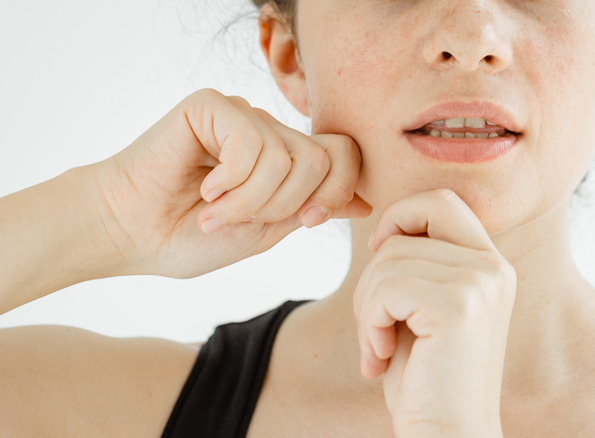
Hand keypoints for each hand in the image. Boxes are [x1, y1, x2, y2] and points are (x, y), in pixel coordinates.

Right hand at [93, 88, 370, 277]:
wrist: (132, 235)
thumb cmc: (190, 237)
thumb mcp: (267, 230)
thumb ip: (313, 209)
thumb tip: (366, 203)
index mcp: (286, 159)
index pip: (346, 155)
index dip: (338, 192)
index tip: (308, 220)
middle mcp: (268, 131)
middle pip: (325, 158)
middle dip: (289, 204)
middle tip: (243, 220)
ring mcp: (242, 115)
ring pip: (290, 156)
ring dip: (253, 200)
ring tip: (216, 212)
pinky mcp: (213, 105)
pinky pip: (252, 143)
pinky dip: (231, 182)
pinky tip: (204, 189)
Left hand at [353, 189, 515, 437]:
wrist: (445, 435)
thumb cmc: (425, 379)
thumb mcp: (422, 309)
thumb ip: (418, 264)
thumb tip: (384, 228)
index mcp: (489, 264)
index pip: (439, 200)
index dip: (399, 218)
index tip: (381, 259)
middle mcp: (493, 267)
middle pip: (406, 227)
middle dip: (374, 271)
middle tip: (374, 319)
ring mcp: (480, 283)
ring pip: (387, 261)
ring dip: (367, 308)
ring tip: (378, 347)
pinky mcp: (459, 306)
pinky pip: (386, 288)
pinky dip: (368, 324)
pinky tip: (379, 358)